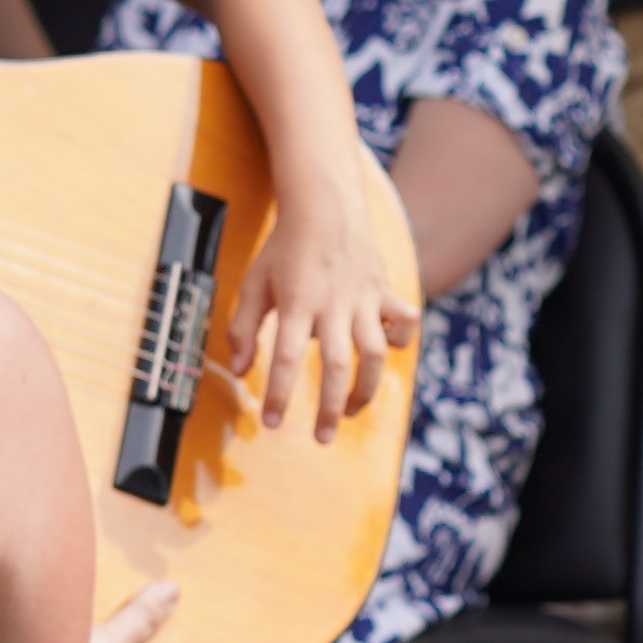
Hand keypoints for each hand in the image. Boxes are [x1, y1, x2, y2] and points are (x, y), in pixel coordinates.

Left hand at [219, 203, 410, 439]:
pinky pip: (402, 322)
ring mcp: (363, 298)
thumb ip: (244, 328)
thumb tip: (240, 369)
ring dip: (365, 389)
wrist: (324, 205)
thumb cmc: (286, 247)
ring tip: (351, 410)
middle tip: (322, 437)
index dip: (281, 395)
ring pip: (374, 353)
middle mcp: (333, 303)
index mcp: (297, 302)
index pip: (287, 358)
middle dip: (330, 407)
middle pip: (336, 365)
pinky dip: (399, 342)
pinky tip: (385, 352)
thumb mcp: (254, 284)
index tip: (274, 423)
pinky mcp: (384, 291)